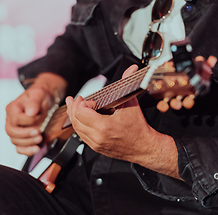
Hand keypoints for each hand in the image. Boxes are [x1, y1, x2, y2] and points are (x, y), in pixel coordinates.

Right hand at [5, 73, 66, 155]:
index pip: (16, 118)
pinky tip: (36, 148)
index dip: (28, 120)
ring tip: (40, 139)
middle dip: (26, 134)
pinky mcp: (22, 138)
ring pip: (15, 141)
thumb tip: (30, 112)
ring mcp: (15, 130)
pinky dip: (27, 150)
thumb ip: (33, 103)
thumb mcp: (38, 94)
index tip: (39, 117)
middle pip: (11, 131)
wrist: (46, 100)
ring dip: (28, 142)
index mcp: (12, 108)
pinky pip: (19, 148)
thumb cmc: (40, 96)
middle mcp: (11, 120)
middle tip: (38, 132)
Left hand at [66, 65, 180, 178]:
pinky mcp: (96, 148)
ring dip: (74, 116)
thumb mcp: (132, 104)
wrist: (144, 147)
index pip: (81, 112)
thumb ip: (128, 83)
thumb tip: (131, 69)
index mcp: (104, 126)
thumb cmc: (139, 128)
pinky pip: (81, 136)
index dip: (82, 103)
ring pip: (76, 129)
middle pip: (75, 120)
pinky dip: (79, 126)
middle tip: (74, 100)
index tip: (89, 100)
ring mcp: (95, 144)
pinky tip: (80, 119)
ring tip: (72, 107)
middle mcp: (97, 137)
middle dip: (73, 107)